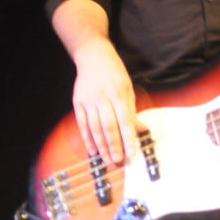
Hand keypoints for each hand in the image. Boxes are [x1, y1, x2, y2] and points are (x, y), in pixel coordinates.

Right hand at [72, 37, 139, 164]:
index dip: (127, 138)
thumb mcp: (128, 88)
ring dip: (101, 146)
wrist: (92, 57)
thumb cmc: (115, 74)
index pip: (124, 121)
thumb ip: (132, 111)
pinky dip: (87, 138)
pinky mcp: (78, 103)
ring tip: (106, 160)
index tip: (131, 153)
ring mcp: (88, 101)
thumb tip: (142, 130)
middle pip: (108, 127)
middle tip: (117, 162)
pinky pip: (82, 124)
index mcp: (118, 94)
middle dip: (113, 146)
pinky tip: (92, 150)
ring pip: (94, 128)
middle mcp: (102, 98)